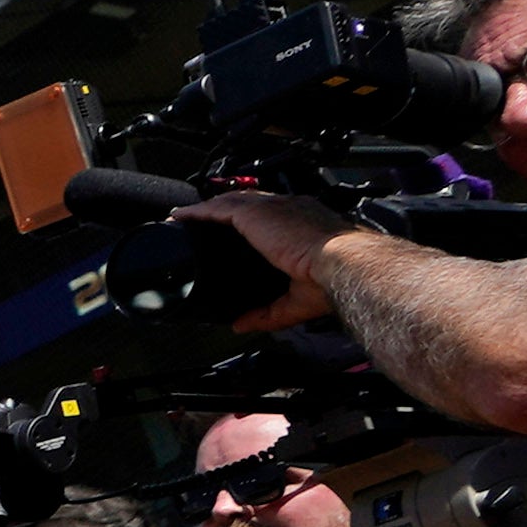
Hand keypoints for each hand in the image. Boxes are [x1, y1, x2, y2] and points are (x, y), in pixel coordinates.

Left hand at [177, 189, 348, 330]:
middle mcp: (290, 209)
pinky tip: (183, 217)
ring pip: (231, 202)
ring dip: (206, 209)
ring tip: (185, 217)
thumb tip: (241, 325)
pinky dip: (199, 211)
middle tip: (200, 221)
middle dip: (224, 210)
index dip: (249, 220)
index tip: (233, 231)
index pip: (272, 216)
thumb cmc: (333, 279)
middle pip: (249, 204)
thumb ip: (266, 313)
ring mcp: (273, 208)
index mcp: (305, 224)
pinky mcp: (257, 214)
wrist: (343, 263)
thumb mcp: (294, 301)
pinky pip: (219, 207)